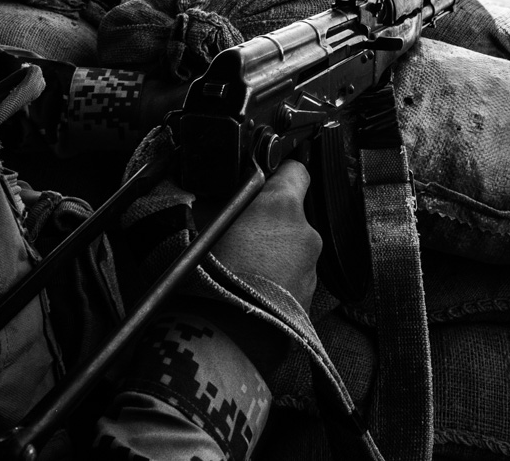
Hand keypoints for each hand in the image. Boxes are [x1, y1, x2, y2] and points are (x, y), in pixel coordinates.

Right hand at [211, 160, 321, 310]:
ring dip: (272, 252)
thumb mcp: (198, 228)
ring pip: (292, 248)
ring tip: (240, 267)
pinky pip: (292, 277)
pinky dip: (276, 279)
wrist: (226, 338)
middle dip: (267, 220)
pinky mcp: (308, 299)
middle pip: (291, 214)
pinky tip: (250, 289)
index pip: (295, 170)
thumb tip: (208, 195)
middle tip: (237, 233)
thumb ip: (212, 203)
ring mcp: (311, 268)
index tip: (261, 180)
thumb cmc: (212, 279)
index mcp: (282, 206)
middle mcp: (305, 234)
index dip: (278, 173)